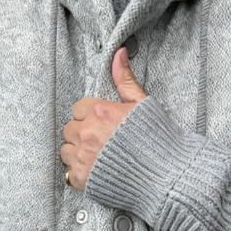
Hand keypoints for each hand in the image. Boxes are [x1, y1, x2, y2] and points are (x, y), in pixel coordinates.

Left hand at [61, 46, 147, 190]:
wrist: (164, 175)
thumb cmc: (157, 141)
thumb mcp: (142, 104)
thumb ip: (124, 79)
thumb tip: (119, 53)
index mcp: (100, 112)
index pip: (78, 109)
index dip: (90, 116)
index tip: (101, 124)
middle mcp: (87, 133)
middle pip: (70, 129)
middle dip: (82, 133)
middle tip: (100, 141)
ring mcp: (83, 156)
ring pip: (66, 150)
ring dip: (78, 152)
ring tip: (97, 156)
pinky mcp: (82, 177)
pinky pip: (68, 172)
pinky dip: (79, 171)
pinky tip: (95, 170)